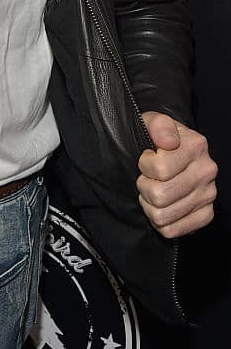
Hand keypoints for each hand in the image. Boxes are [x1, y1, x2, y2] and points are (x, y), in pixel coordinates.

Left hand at [137, 111, 217, 237]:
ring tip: (152, 191)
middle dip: (145, 187)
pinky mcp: (205, 214)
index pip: (160, 169)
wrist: (174, 149)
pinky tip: (161, 205)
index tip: (147, 159)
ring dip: (149, 205)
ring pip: (163, 216)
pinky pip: (172, 231)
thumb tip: (168, 141)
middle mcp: (207, 171)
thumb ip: (158, 125)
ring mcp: (208, 194)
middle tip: (146, 178)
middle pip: (160, 195)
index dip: (145, 166)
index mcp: (196, 146)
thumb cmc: (158, 136)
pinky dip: (159, 221)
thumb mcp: (153, 121)